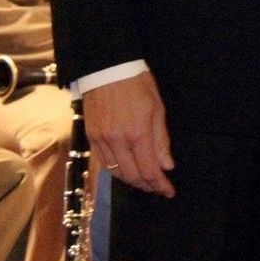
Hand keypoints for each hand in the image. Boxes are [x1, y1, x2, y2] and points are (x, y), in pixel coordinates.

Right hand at [84, 71, 175, 196]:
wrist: (107, 68)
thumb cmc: (137, 84)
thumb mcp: (157, 108)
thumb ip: (161, 140)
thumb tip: (167, 165)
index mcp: (137, 133)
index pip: (150, 169)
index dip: (160, 184)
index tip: (169, 191)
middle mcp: (116, 141)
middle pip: (132, 176)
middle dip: (147, 186)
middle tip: (159, 188)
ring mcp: (101, 140)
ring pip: (116, 172)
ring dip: (132, 181)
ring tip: (145, 182)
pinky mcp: (90, 137)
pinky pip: (103, 162)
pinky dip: (116, 171)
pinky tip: (126, 170)